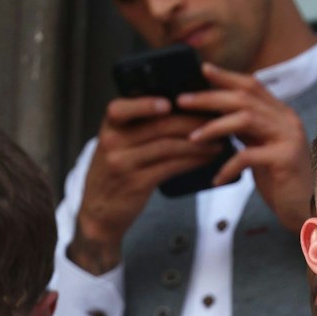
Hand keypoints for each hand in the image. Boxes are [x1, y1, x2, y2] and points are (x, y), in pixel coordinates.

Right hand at [69, 97, 224, 274]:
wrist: (99, 211)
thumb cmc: (114, 172)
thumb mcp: (116, 145)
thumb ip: (136, 127)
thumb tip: (178, 110)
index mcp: (109, 128)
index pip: (121, 109)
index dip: (145, 104)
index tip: (170, 103)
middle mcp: (112, 143)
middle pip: (157, 126)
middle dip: (190, 122)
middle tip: (215, 122)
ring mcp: (123, 164)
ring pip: (168, 146)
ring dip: (198, 144)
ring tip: (217, 143)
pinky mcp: (136, 183)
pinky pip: (170, 167)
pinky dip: (192, 161)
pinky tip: (205, 159)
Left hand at [175, 64, 312, 232]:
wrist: (307, 208)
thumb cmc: (280, 180)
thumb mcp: (261, 148)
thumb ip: (245, 129)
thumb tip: (217, 110)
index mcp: (281, 114)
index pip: (253, 85)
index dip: (227, 76)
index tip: (202, 69)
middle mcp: (287, 120)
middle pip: (244, 98)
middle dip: (209, 97)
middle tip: (182, 101)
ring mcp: (288, 138)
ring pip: (245, 119)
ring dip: (214, 127)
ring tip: (192, 138)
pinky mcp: (285, 160)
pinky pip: (248, 156)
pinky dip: (228, 166)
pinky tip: (217, 178)